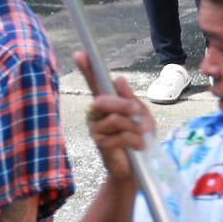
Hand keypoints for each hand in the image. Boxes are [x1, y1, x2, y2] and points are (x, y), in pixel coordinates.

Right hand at [74, 51, 153, 185]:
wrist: (137, 168)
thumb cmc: (138, 139)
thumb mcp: (141, 115)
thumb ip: (131, 99)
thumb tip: (119, 79)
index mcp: (107, 105)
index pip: (95, 84)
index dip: (88, 69)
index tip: (80, 53)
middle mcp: (96, 115)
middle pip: (103, 100)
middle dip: (123, 105)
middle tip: (137, 113)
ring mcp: (96, 130)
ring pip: (115, 119)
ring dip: (134, 127)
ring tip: (141, 135)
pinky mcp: (100, 145)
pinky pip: (120, 136)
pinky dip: (135, 140)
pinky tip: (139, 146)